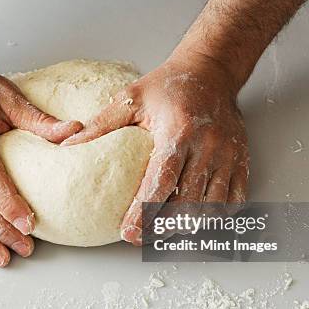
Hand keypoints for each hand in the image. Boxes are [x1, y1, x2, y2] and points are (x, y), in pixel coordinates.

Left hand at [62, 52, 248, 245]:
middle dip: (164, 227)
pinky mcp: (240, 159)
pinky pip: (235, 199)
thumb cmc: (169, 85)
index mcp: (178, 130)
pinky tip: (197, 217)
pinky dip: (216, 215)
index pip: (162, 181)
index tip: (128, 231)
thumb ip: (100, 125)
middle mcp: (207, 145)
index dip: (144, 211)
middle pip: (188, 201)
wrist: (211, 71)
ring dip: (189, 224)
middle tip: (142, 237)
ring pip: (212, 206)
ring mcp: (227, 154)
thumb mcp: (130, 98)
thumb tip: (68, 144)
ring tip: (165, 231)